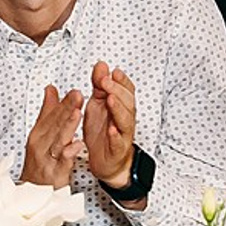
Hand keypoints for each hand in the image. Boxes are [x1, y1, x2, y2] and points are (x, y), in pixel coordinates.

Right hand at [20, 84, 84, 187]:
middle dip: (66, 109)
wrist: (33, 191)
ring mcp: (47, 159)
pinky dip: (70, 153)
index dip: (64, 103)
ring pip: (58, 140)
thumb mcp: (41, 134)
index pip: (52, 115)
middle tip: (77, 96)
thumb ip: (48, 111)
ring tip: (77, 114)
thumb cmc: (39, 161)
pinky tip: (78, 144)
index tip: (75, 91)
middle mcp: (41, 145)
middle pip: (55, 125)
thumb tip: (51, 89)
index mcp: (39, 134)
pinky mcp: (54, 174)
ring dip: (68, 126)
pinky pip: (62, 162)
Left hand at [82, 61, 137, 187]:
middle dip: (117, 90)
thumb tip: (101, 65)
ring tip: (110, 100)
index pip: (126, 90)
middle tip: (105, 81)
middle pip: (127, 102)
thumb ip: (99, 85)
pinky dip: (116, 136)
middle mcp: (125, 118)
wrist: (105, 160)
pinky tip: (111, 130)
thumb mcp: (98, 104)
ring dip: (118, 109)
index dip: (121, 80)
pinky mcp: (117, 149)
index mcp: (120, 106)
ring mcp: (123, 134)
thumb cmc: (102, 131)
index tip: (113, 71)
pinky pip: (118, 142)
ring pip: (125, 120)